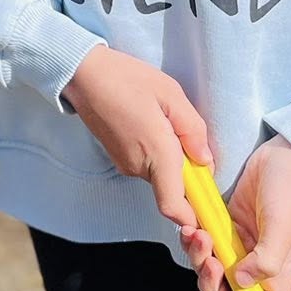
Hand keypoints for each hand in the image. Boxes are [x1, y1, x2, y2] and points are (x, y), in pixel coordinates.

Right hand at [63, 46, 211, 231]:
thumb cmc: (127, 78)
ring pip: (160, 174)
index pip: (173, 207)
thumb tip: (205, 160)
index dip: (193, 216)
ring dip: (171, 158)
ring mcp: (125, 164)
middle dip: (188, 171)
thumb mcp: (171, 94)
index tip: (208, 205)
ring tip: (165, 120)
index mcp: (156, 153)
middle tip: (187, 135)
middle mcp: (139, 167)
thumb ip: (193, 130)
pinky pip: (147, 164)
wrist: (83, 74)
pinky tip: (151, 122)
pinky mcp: (118, 158)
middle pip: (173, 188)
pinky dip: (157, 152)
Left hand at [183, 136, 290, 290]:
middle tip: (208, 261)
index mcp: (278, 276)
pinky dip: (194, 241)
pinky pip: (204, 244)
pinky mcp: (226, 226)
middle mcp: (258, 266)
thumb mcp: (283, 227)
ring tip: (197, 236)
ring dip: (198, 260)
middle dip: (212, 286)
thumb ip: (265, 259)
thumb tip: (238, 281)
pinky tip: (192, 227)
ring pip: (211, 271)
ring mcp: (241, 246)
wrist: (287, 153)